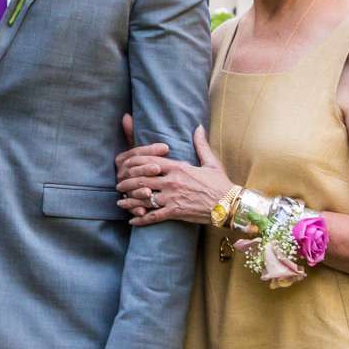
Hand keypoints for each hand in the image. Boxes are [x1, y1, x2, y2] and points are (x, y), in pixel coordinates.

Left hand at [116, 117, 231, 225]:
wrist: (229, 205)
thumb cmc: (220, 183)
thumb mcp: (211, 162)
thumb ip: (201, 144)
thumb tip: (199, 127)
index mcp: (178, 167)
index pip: (150, 161)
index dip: (135, 163)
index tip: (126, 165)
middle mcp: (172, 181)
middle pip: (142, 179)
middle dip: (127, 182)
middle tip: (118, 184)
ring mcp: (172, 197)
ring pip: (144, 198)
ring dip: (130, 200)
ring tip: (120, 202)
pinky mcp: (175, 212)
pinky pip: (153, 216)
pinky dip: (141, 219)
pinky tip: (133, 221)